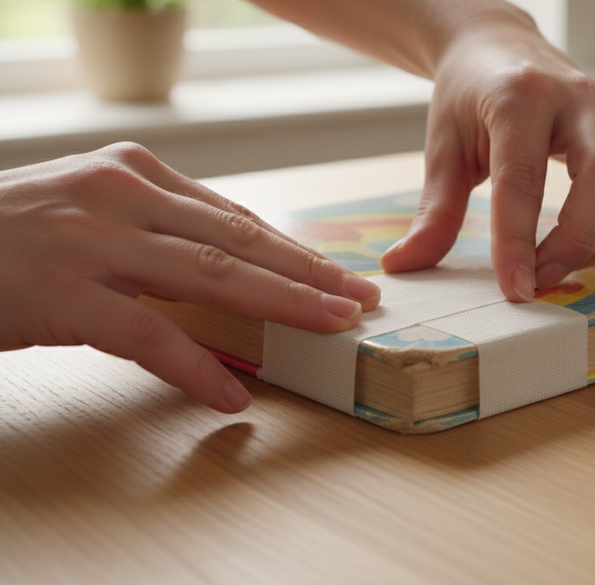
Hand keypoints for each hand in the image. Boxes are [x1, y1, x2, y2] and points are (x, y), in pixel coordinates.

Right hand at [0, 143, 379, 411]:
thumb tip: (230, 270)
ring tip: (332, 330)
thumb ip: (154, 233)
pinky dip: (196, 367)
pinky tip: (230, 395)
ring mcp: (92, 242)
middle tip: (360, 299)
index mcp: (133, 172)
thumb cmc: (9, 237)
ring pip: (214, 274)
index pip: (236, 216)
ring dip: (284, 306)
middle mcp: (120, 195)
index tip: (337, 274)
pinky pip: (149, 335)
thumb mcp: (89, 214)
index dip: (294, 249)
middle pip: (240, 239)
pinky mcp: (62, 294)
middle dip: (310, 274)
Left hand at [379, 11, 594, 300]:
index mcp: (519, 97)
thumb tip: (405, 266)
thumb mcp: (443, 149)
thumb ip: (434, 212)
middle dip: (579, 241)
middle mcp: (578, 98)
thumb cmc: (470, 100)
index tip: (516, 290)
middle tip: (544, 280)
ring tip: (572, 265)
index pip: (524, 178)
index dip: (520, 241)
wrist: (501, 48)